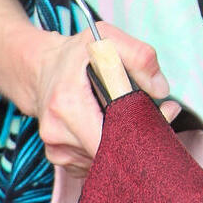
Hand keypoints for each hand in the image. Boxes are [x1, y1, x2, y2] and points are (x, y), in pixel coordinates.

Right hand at [30, 23, 175, 174]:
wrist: (41, 69)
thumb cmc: (76, 55)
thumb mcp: (108, 39)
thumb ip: (140, 57)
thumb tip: (161, 91)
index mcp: (67, 104)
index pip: (109, 140)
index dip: (138, 133)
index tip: (157, 117)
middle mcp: (56, 132)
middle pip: (110, 153)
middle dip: (135, 138)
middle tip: (152, 115)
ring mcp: (56, 150)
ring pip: (104, 160)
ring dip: (121, 143)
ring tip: (126, 116)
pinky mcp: (59, 158)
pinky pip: (93, 163)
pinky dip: (107, 149)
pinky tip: (108, 127)